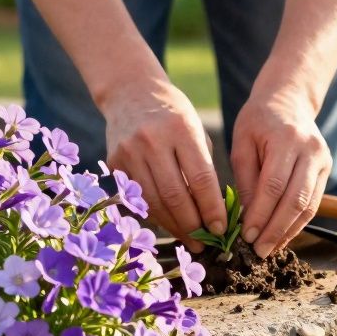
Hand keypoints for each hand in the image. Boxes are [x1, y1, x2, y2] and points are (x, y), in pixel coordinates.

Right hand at [100, 78, 226, 250]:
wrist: (130, 92)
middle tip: (206, 243)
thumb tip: (213, 213)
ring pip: (154, 202)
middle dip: (193, 225)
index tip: (222, 228)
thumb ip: (203, 166)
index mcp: (181, 129)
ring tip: (190, 240)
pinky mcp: (114, 162)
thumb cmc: (173, 114)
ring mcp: (129, 152)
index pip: (201, 179)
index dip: (212, 208)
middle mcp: (152, 140)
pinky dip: (155, 215)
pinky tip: (169, 225)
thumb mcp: (195, 129)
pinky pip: (137, 198)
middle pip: (175, 196)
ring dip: (174, 227)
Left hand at [231, 88, 331, 258]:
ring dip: (288, 232)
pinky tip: (281, 237)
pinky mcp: (326, 170)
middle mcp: (311, 150)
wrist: (289, 101)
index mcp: (287, 139)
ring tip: (269, 250)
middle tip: (258, 251)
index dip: (261, 214)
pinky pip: (313, 203)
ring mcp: (323, 160)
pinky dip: (297, 224)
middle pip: (295, 199)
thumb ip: (245, 179)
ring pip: (308, 206)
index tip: (246, 235)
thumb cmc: (258, 121)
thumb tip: (246, 219)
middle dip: (276, 229)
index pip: (274, 184)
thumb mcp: (242, 143)